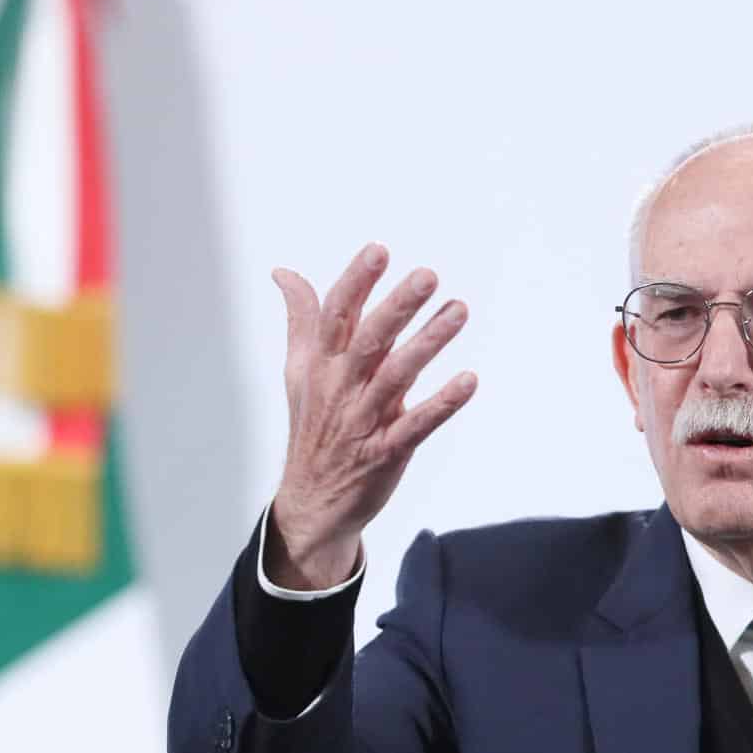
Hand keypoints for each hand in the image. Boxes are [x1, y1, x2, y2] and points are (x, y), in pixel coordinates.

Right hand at [268, 242, 474, 588]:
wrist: (311, 502)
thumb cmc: (313, 427)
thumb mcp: (299, 371)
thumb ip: (302, 320)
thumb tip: (284, 272)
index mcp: (320, 365)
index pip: (336, 315)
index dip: (357, 283)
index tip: (379, 251)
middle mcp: (340, 389)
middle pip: (369, 340)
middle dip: (397, 306)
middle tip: (428, 275)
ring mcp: (363, 421)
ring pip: (396, 376)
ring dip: (429, 342)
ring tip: (459, 310)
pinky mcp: (386, 453)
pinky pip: (416, 425)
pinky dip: (442, 404)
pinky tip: (469, 381)